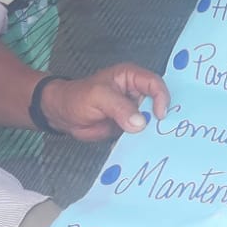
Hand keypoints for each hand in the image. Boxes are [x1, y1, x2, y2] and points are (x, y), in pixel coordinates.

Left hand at [40, 62, 169, 141]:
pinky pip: (139, 134)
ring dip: (152, 132)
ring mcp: (132, 111)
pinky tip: (143, 149)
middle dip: (161, 117)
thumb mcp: (98, 97)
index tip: (159, 115)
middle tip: (164, 132)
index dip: (161, 98)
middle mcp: (135, 93)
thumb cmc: (77, 97)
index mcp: (131, 77)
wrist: (62, 115)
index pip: (154, 84)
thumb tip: (140, 123)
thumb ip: (119, 108)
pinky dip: (141, 141)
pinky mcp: (128, 126)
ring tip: (156, 143)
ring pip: (150, 121)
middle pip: (157, 103)